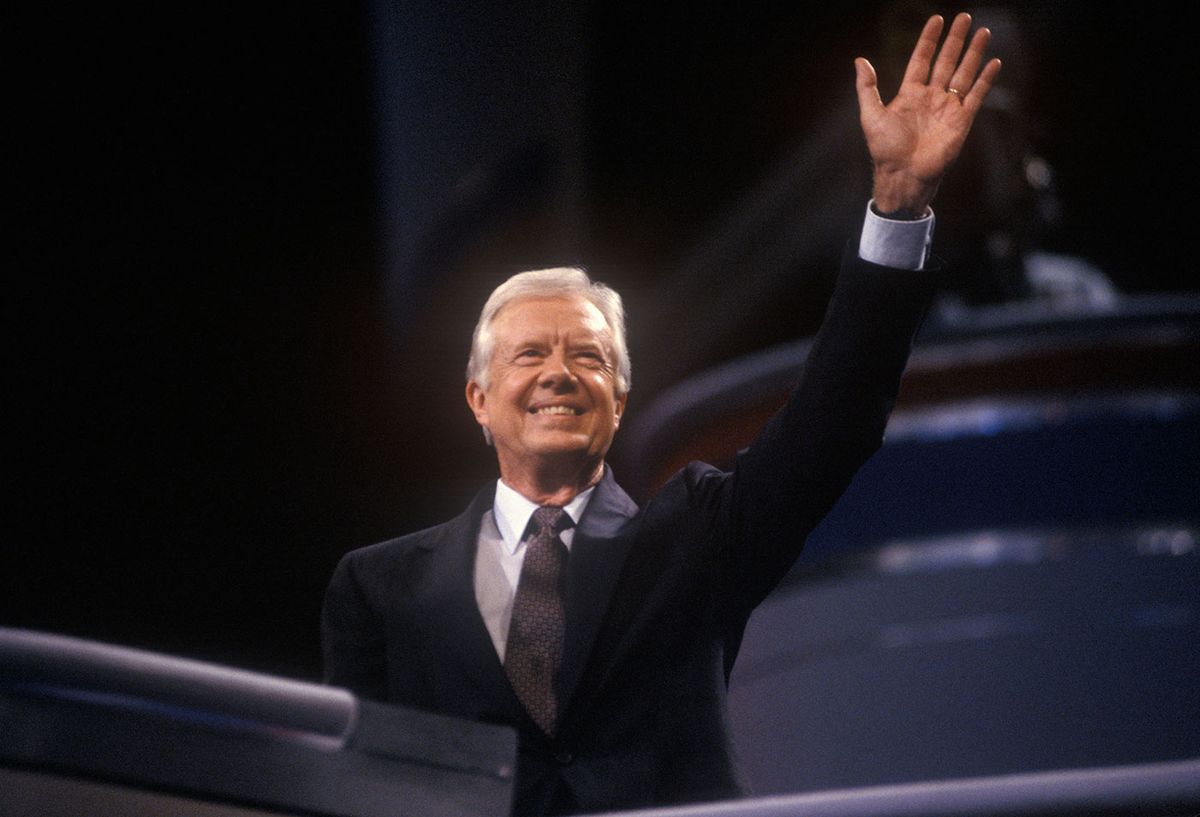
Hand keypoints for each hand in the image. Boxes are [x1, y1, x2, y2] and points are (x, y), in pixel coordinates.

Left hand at [855, 13, 1000, 215]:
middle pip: (946, 61)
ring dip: (973, 53)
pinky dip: (985, 79)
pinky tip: (993, 62)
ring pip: (964, 73)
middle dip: (955, 40)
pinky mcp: (962, 120)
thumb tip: (859, 60)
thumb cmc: (885, 149)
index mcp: (910, 94)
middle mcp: (931, 97)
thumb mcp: (871, 115)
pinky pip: (976, 95)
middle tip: (964, 17)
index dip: (928, 40)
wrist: (904, 175)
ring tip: (983, 31)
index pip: (921, 59)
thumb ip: (867, 87)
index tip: (936, 19)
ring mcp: (947, 108)